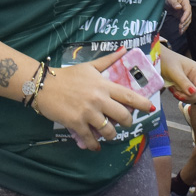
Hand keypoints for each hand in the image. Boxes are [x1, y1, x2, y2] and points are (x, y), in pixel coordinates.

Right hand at [32, 49, 154, 151]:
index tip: (151, 108)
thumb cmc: (68, 75)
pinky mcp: (76, 123)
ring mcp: (88, 113)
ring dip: (111, 135)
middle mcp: (99, 99)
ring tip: (108, 134)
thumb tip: (124, 49)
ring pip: (109, 131)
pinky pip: (90, 139)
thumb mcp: (89, 66)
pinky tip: (95, 145)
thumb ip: (108, 60)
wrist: (44, 85)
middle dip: (127, 122)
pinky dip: (94, 145)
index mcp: (103, 85)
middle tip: (125, 123)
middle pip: (122, 116)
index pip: (128, 95)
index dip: (142, 103)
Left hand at [160, 47, 195, 103]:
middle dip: (187, 97)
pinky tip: (173, 89)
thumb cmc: (166, 60)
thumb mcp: (174, 72)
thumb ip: (183, 82)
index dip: (194, 95)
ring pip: (193, 96)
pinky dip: (180, 95)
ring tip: (173, 89)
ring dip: (183, 97)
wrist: (158, 58)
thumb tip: (193, 93)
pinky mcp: (186, 85)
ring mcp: (192, 81)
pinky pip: (186, 95)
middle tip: (175, 93)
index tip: (181, 96)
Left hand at [167, 0, 191, 32]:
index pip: (187, 10)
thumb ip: (174, 3)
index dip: (185, 16)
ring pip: (187, 20)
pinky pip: (183, 22)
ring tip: (181, 31)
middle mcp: (186, 8)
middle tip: (180, 27)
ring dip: (184, 26)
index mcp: (185, 2)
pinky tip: (181, 31)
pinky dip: (182, 27)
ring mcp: (184, 12)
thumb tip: (178, 7)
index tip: (181, 21)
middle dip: (185, 23)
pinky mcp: (181, 16)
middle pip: (188, 17)